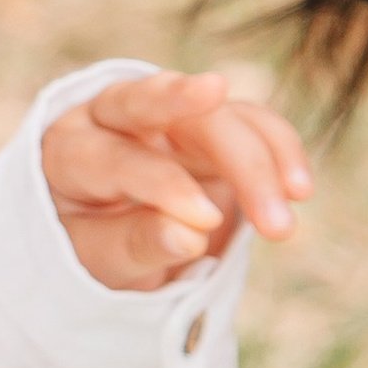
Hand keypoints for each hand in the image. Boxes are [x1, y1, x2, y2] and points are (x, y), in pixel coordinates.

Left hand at [41, 69, 308, 292]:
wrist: (103, 238)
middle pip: (157, 107)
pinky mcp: (208, 122)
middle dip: (218, 138)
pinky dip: (279, 148)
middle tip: (264, 179)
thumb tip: (190, 236)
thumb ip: (136, 244)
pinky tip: (300, 188)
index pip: (114, 157)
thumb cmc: (88, 249)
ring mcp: (164, 115)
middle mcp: (112, 117)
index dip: (161, 186)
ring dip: (260, 160)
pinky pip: (250, 120)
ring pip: (215, 115)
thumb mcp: (98, 260)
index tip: (204, 222)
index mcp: (67, 150)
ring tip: (290, 212)